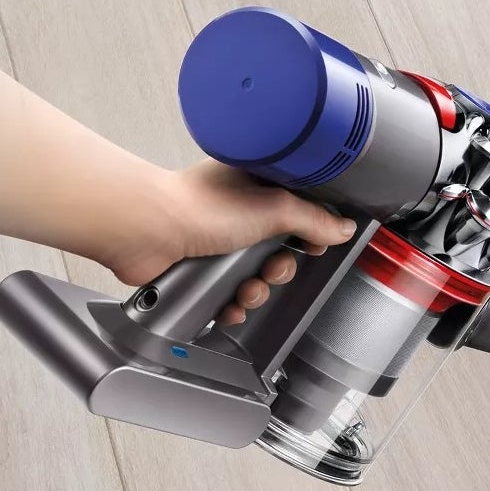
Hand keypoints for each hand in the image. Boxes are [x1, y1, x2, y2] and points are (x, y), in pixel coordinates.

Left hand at [106, 161, 356, 323]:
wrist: (147, 230)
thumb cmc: (198, 205)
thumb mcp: (274, 207)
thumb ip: (314, 220)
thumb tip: (342, 228)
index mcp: (259, 185)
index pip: (300, 210)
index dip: (310, 233)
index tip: (313, 245)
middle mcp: (239, 211)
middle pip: (279, 251)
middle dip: (279, 269)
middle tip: (272, 268)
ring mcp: (218, 240)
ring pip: (255, 276)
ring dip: (255, 290)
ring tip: (245, 288)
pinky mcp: (200, 267)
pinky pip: (228, 294)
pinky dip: (231, 304)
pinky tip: (228, 303)